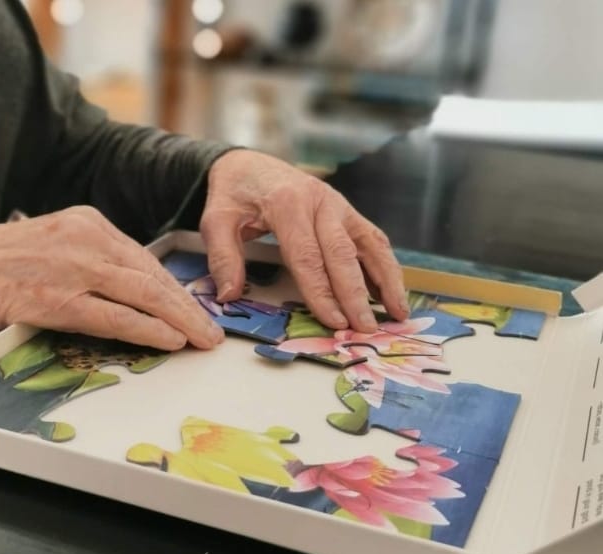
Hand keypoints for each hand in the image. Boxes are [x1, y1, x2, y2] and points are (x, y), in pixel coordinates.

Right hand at [0, 206, 223, 359]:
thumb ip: (85, 264)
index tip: (193, 307)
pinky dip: (147, 330)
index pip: (142, 258)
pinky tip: (170, 340)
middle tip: (211, 330)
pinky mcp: (58, 299)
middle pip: (151, 275)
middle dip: (186, 306)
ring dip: (179, 320)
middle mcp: (85, 238)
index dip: (173, 288)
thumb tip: (122, 295)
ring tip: (202, 340)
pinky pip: (115, 316)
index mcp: (85, 222)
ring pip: (142, 294)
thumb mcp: (48, 248)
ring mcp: (73, 267)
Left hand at [201, 150, 408, 331]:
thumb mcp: (216, 221)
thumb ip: (223, 257)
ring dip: (388, 279)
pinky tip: (393, 292)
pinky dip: (386, 265)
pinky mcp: (347, 212)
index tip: (334, 321)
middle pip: (343, 255)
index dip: (322, 292)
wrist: (247, 165)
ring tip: (399, 313)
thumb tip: (230, 295)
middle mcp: (321, 203)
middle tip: (367, 328)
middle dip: (356, 295)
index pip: (308, 257)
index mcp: (289, 205)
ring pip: (370, 244)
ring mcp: (339, 206)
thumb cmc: (233, 195)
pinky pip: (372, 239)